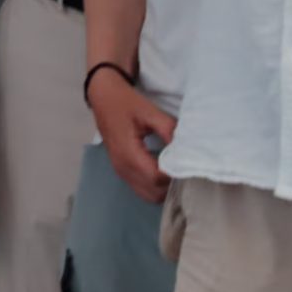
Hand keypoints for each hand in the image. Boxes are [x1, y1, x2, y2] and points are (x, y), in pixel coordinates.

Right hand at [89, 68, 177, 202]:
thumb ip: (168, 130)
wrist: (103, 97)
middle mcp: (123, 168)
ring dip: (162, 188)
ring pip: (147, 195)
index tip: (188, 166)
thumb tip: (186, 150)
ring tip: (175, 171)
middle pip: (153, 193)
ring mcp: (120, 172)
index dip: (174, 176)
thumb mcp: (150, 111)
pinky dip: (154, 187)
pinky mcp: (121, 171)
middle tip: (184, 170)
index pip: (157, 178)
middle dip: (170, 185)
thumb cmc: (126, 103)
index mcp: (129, 153)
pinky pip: (141, 189)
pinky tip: (163, 171)